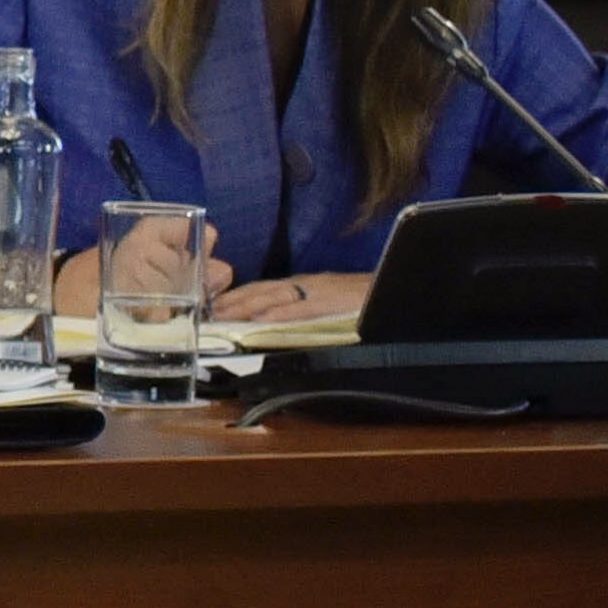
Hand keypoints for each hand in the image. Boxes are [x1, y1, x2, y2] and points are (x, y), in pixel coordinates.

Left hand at [218, 271, 369, 327]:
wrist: (400, 288)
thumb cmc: (365, 299)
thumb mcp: (328, 301)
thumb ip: (303, 309)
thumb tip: (272, 323)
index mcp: (305, 284)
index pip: (262, 288)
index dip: (236, 297)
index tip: (212, 307)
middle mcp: (307, 284)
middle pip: (262, 291)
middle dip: (232, 301)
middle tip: (207, 313)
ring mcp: (320, 291)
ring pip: (276, 296)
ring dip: (247, 306)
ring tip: (222, 316)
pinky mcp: (335, 301)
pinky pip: (303, 307)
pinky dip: (281, 313)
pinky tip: (262, 319)